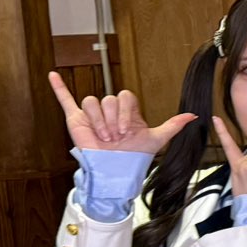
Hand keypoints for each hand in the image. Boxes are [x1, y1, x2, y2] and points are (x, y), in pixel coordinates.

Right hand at [48, 71, 195, 154]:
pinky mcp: (76, 119)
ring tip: (103, 137)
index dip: (126, 112)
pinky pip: (66, 99)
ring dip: (99, 121)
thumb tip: (194, 115)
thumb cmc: (134, 156)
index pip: (125, 97)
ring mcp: (92, 114)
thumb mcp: (156, 139)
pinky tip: (52, 75)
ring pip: (93, 102)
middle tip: (114, 137)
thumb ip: (173, 125)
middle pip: (109, 99)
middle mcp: (109, 110)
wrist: (114, 171)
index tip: (128, 130)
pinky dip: (59, 88)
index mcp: (127, 111)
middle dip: (112, 120)